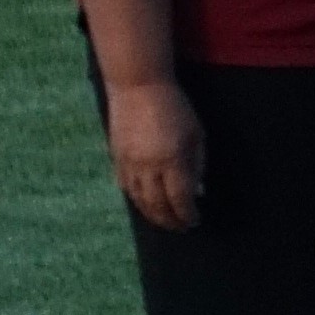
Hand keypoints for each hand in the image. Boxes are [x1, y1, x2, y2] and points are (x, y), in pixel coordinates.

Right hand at [99, 77, 204, 231]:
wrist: (138, 87)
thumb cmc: (176, 108)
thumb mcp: (196, 134)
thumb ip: (197, 165)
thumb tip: (198, 192)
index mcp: (171, 160)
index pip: (180, 199)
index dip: (187, 215)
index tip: (194, 222)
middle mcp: (147, 166)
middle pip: (157, 205)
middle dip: (170, 220)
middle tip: (180, 228)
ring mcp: (128, 163)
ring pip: (138, 199)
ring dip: (152, 214)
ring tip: (164, 221)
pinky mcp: (115, 158)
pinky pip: (125, 186)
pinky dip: (136, 199)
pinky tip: (145, 203)